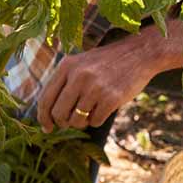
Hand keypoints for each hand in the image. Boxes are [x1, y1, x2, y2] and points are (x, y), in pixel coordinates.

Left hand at [35, 36, 162, 131]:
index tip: (47, 128)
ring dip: (82, 122)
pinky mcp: (111, 98)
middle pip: (58, 114)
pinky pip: (95, 122)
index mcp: (67, 66)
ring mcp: (95, 87)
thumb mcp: (81, 63)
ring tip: (90, 112)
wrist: (139, 53)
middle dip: (63, 123)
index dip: (43, 117)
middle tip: (70, 122)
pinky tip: (103, 109)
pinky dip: (97, 120)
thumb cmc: (107, 62)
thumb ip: (64, 83)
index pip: (46, 99)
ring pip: (76, 121)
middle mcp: (78, 76)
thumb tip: (49, 116)